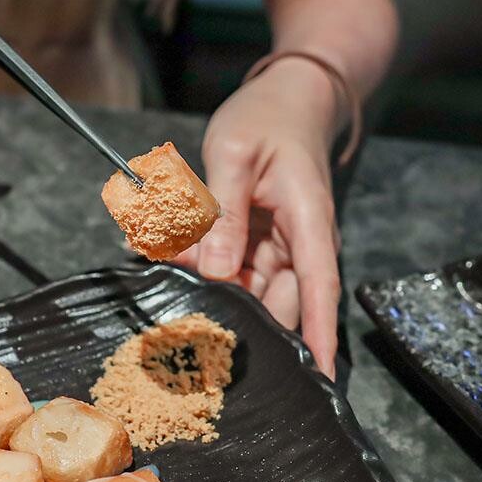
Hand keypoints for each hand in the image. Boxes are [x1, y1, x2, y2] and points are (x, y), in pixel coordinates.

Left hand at [175, 57, 342, 379]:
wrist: (285, 100)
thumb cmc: (267, 118)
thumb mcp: (236, 157)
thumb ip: (224, 214)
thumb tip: (217, 273)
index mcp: (308, 223)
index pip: (318, 291)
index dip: (316, 338)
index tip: (315, 382)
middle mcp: (299, 243)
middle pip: (273, 299)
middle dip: (229, 307)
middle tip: (183, 304)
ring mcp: (278, 245)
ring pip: (242, 285)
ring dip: (204, 278)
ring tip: (164, 249)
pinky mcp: (257, 241)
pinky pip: (228, 265)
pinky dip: (199, 260)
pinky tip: (166, 245)